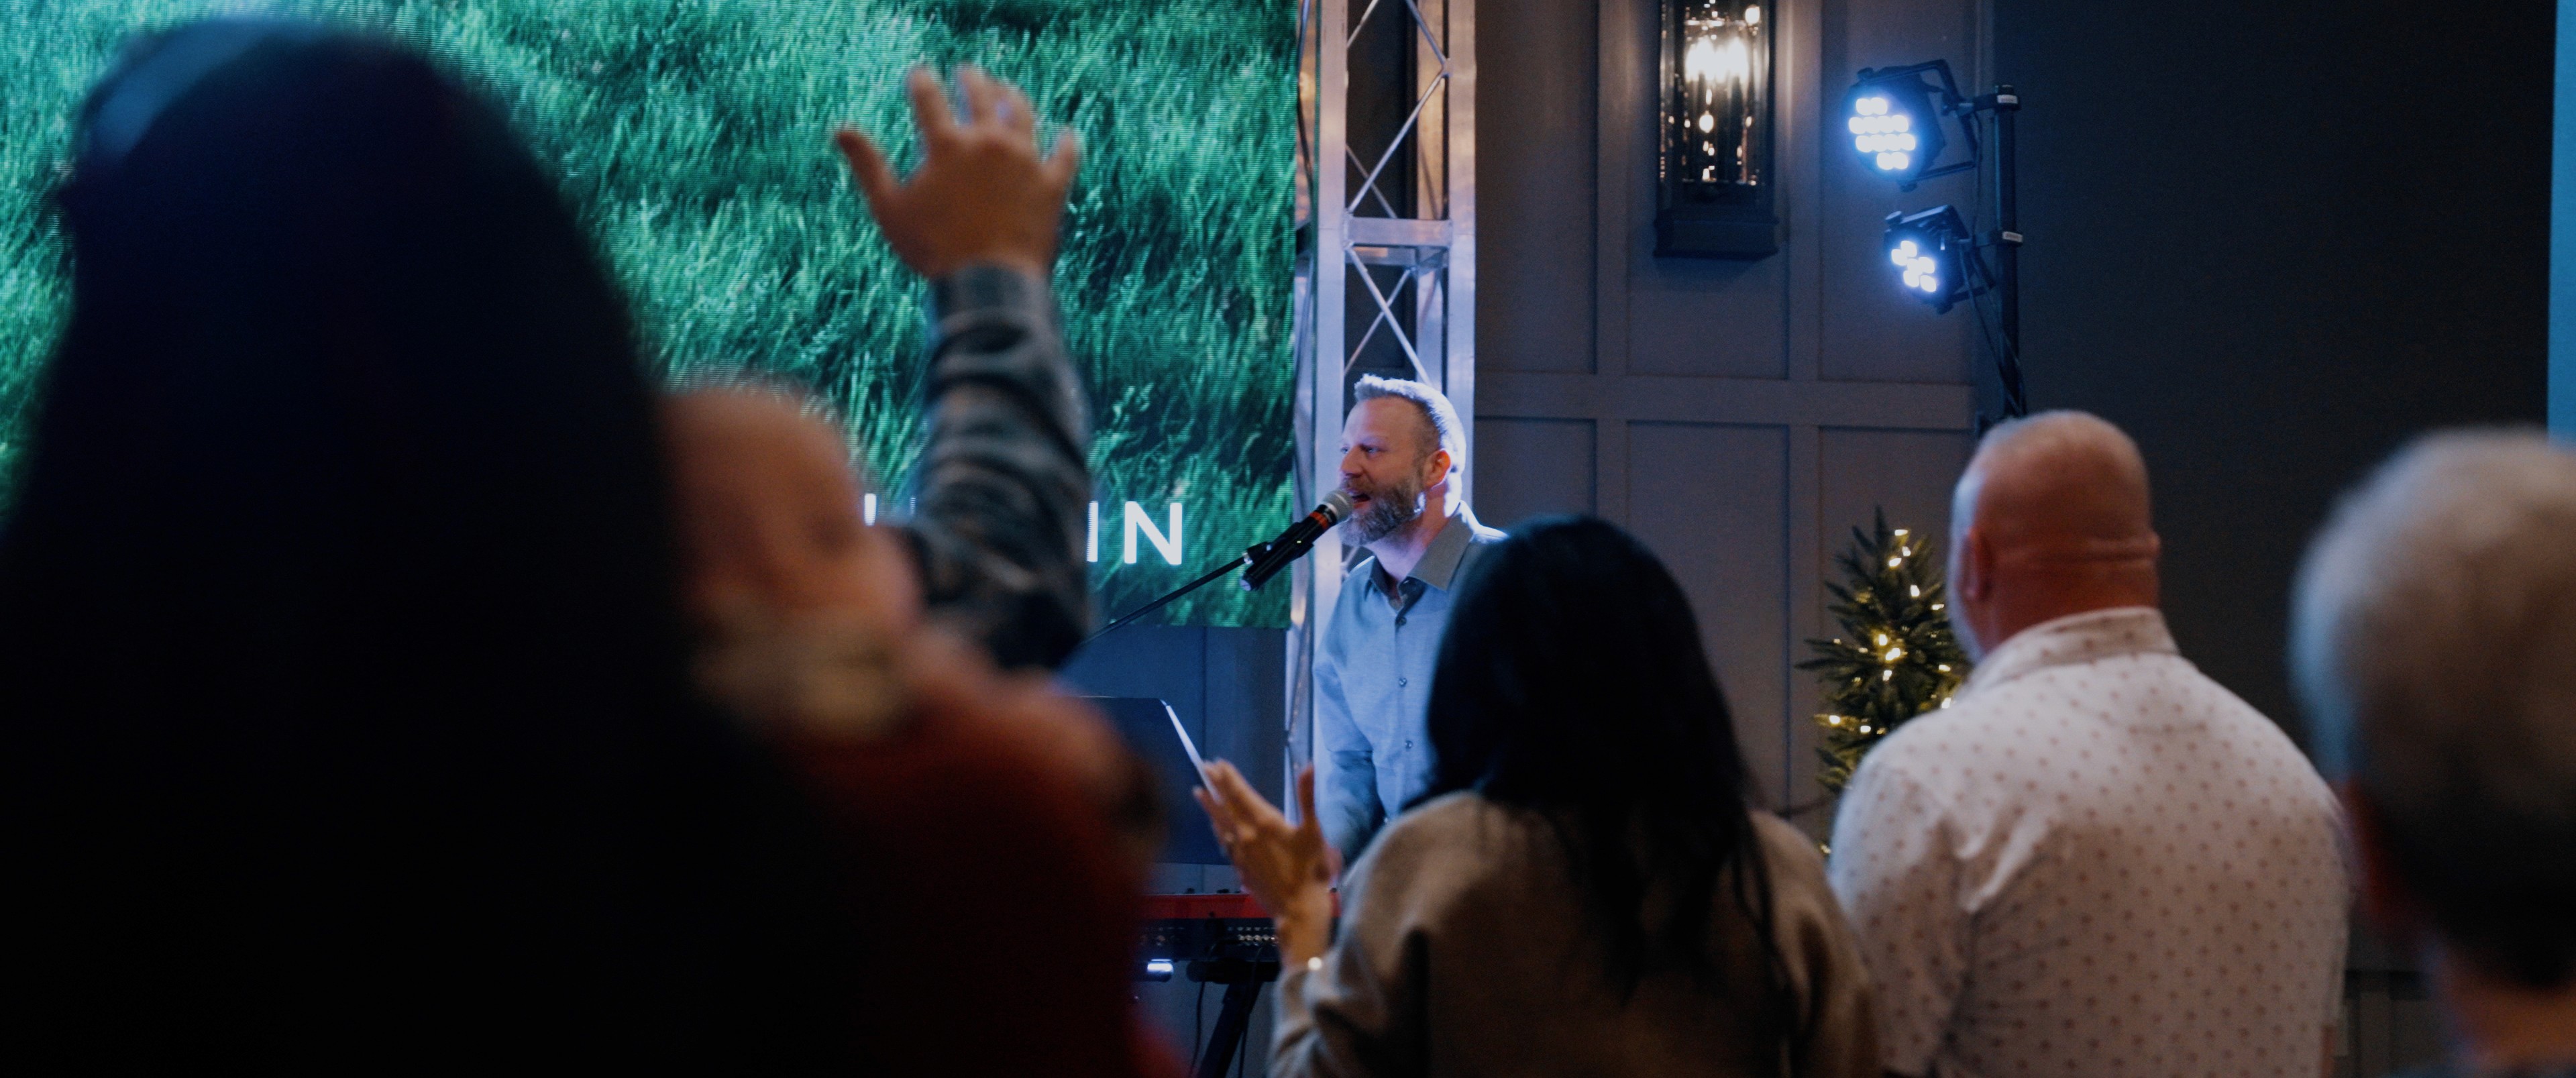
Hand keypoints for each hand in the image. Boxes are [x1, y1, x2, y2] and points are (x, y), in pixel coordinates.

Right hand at [834, 66, 1079, 279]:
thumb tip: (840, 129)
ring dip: (1013, 97)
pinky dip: (1066, 142)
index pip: (928, 97)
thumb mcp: (890, 209)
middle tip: (967, 74)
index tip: (919, 74)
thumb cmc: (933, 251)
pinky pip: (1066, 154)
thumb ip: (867, 165)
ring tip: (1007, 91)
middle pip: (980, 94)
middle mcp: (988, 142)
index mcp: (946, 145)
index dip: (921, 81)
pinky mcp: (1053, 184)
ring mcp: (1025, 160)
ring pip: (1022, 113)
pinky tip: (1066, 134)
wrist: (989, 285)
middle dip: (971, 79)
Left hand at [1194, 761, 1334, 964]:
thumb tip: (1307, 766)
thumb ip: (1307, 797)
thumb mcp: (1313, 831)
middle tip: (1203, 768)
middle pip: (1225, 805)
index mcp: (1263, 822)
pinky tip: (1215, 828)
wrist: (1297, 909)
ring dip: (1210, 806)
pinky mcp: (1239, 868)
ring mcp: (1240, 853)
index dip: (1229, 777)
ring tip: (1199, 793)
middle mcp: (1246, 835)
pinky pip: (1223, 842)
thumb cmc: (1310, 870)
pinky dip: (1216, 829)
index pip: (1240, 793)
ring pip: (1220, 823)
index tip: (1218, 762)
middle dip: (1215, 785)